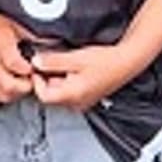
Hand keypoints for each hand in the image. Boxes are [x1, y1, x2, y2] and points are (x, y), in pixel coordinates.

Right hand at [0, 8, 41, 103]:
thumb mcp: (17, 26)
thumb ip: (34, 38)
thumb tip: (52, 45)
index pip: (14, 64)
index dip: (28, 71)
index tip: (35, 69)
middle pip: (8, 85)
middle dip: (24, 86)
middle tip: (30, 79)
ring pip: (1, 94)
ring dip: (15, 93)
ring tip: (20, 82)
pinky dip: (3, 94)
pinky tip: (9, 85)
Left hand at [25, 36, 143, 110]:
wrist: (126, 63)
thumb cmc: (105, 61)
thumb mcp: (75, 58)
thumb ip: (53, 61)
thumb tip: (35, 62)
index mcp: (72, 95)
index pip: (43, 96)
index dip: (37, 80)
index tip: (38, 66)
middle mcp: (76, 104)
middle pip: (51, 94)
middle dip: (49, 77)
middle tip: (55, 61)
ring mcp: (82, 103)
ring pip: (60, 92)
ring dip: (58, 78)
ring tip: (69, 64)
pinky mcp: (87, 99)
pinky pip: (70, 92)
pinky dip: (68, 81)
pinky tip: (76, 69)